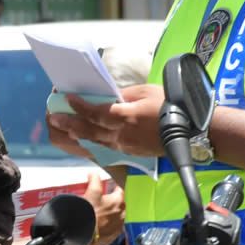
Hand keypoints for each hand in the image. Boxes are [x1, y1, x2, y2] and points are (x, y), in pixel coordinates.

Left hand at [47, 84, 166, 157]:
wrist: (189, 131)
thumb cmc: (171, 107)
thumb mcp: (146, 92)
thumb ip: (124, 95)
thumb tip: (107, 96)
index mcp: (126, 117)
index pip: (96, 112)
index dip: (80, 106)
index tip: (67, 99)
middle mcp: (122, 134)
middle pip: (90, 130)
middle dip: (70, 124)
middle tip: (54, 119)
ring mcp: (125, 146)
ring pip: (96, 141)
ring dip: (78, 134)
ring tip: (64, 129)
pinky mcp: (130, 152)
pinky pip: (106, 147)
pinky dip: (93, 142)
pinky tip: (85, 138)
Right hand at [82, 173, 124, 244]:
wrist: (85, 234)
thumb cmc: (90, 213)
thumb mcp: (92, 192)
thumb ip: (94, 180)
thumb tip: (93, 174)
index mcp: (118, 201)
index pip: (120, 190)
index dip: (114, 187)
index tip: (109, 187)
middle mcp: (122, 214)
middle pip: (119, 204)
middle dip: (112, 201)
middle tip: (101, 201)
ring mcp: (118, 226)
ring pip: (116, 216)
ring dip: (110, 214)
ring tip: (98, 214)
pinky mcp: (112, 236)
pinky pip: (112, 228)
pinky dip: (107, 225)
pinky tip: (99, 224)